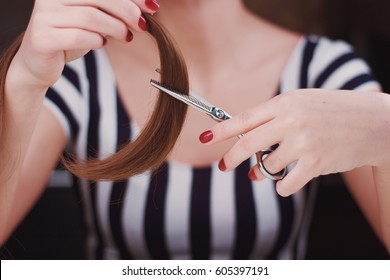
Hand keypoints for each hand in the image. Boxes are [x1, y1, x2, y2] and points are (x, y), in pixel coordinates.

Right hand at [12, 0, 158, 89]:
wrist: (39, 63)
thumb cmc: (70, 37)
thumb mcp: (95, 19)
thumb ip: (113, 10)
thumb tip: (147, 6)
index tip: (151, 7)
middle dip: (127, 11)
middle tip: (142, 25)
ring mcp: (44, 16)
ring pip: (90, 16)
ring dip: (115, 28)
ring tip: (125, 37)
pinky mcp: (42, 38)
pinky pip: (79, 36)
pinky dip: (97, 41)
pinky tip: (101, 43)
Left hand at [200, 89, 389, 195]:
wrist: (375, 123)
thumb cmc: (333, 112)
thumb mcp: (302, 103)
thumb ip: (274, 119)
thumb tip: (246, 142)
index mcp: (285, 102)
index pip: (244, 118)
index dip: (221, 130)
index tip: (204, 138)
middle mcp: (292, 120)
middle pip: (248, 143)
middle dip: (231, 158)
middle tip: (224, 166)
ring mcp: (304, 141)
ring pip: (267, 166)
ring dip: (266, 172)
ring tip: (276, 167)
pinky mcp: (316, 162)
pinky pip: (285, 184)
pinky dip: (283, 186)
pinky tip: (288, 181)